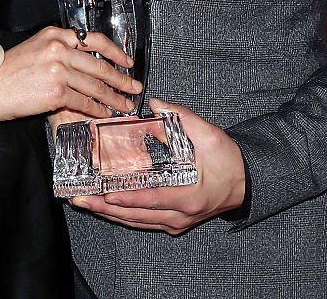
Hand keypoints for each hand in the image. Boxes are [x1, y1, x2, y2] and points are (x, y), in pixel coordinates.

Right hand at [0, 26, 142, 122]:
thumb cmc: (6, 71)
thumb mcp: (35, 48)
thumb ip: (59, 51)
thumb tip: (84, 65)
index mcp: (55, 34)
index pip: (93, 39)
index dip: (114, 52)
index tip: (127, 62)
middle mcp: (58, 48)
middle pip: (99, 64)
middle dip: (121, 79)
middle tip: (133, 87)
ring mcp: (58, 69)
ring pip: (95, 85)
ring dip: (113, 98)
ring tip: (124, 105)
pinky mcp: (56, 92)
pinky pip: (84, 101)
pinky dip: (97, 109)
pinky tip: (104, 113)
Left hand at [70, 100, 245, 233]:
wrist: (245, 181)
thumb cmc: (227, 160)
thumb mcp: (208, 133)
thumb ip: (181, 116)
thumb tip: (155, 104)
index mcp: (187, 195)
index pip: (150, 199)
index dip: (127, 198)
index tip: (106, 194)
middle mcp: (179, 214)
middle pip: (136, 215)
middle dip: (105, 207)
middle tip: (81, 198)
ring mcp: (175, 222)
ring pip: (136, 222)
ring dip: (109, 213)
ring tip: (86, 202)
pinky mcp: (173, 222)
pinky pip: (143, 222)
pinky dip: (123, 216)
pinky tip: (107, 209)